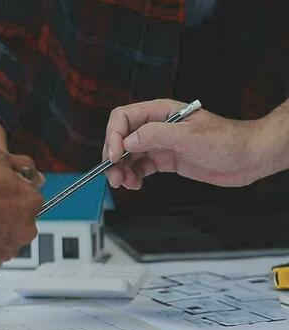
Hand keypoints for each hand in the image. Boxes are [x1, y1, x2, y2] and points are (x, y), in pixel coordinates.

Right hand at [103, 99, 281, 188]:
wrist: (248, 157)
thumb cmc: (227, 140)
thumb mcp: (189, 136)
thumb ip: (156, 135)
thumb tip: (129, 141)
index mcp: (160, 112)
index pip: (123, 118)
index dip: (114, 136)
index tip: (115, 155)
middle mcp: (157, 127)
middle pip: (121, 138)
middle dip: (113, 157)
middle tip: (114, 175)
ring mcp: (160, 144)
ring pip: (128, 155)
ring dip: (121, 170)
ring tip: (124, 184)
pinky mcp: (165, 160)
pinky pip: (139, 167)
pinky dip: (133, 176)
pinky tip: (135, 184)